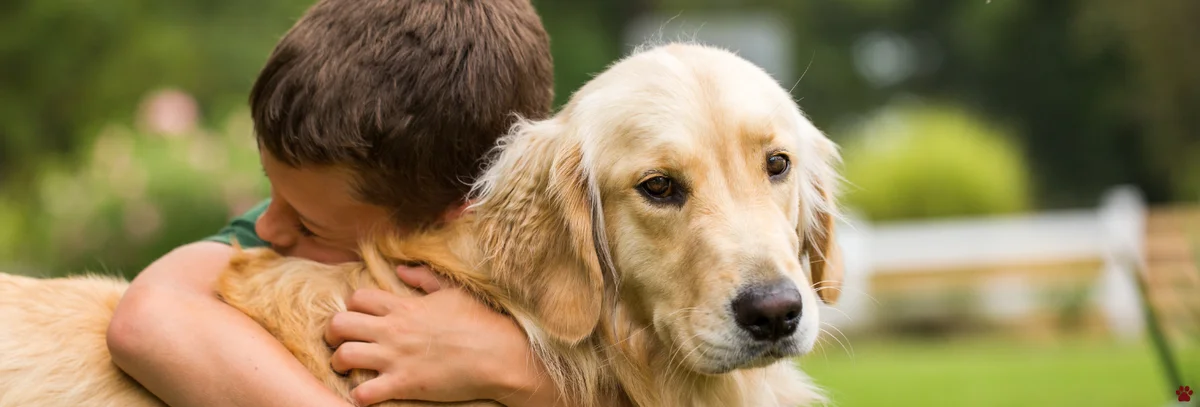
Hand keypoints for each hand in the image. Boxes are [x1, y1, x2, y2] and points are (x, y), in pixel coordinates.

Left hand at [325, 265, 564, 406]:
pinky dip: (358, 396)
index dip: (352, 307)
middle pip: (339, 324)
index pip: (358, 298)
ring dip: (338, 363)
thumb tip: (401, 269)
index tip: (359, 317)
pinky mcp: (403, 384)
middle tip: (339, 342)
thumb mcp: (452, 291)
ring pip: (343, 356)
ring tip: (345, 369)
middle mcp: (393, 330)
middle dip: (332, 333)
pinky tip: (365, 395)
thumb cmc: (480, 322)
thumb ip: (424, 278)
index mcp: (404, 306)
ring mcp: (395, 358)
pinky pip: (363, 393)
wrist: (499, 354)